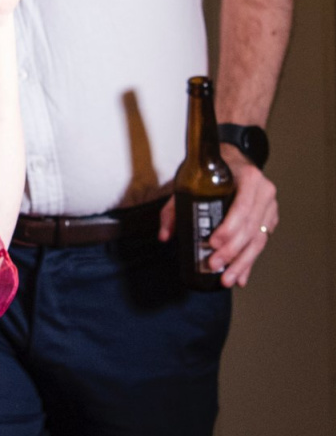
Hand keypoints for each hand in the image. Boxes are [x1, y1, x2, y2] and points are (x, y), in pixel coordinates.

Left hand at [156, 149, 277, 286]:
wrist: (235, 156)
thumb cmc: (212, 167)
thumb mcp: (190, 179)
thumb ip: (174, 207)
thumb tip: (165, 236)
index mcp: (248, 178)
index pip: (242, 207)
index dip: (230, 228)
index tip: (214, 243)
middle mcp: (264, 192)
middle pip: (250, 227)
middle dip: (232, 250)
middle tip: (215, 264)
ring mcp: (270, 206)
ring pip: (259, 239)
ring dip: (242, 262)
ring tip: (227, 279)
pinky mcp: (270, 218)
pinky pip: (261, 242)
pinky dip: (250, 260)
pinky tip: (241, 275)